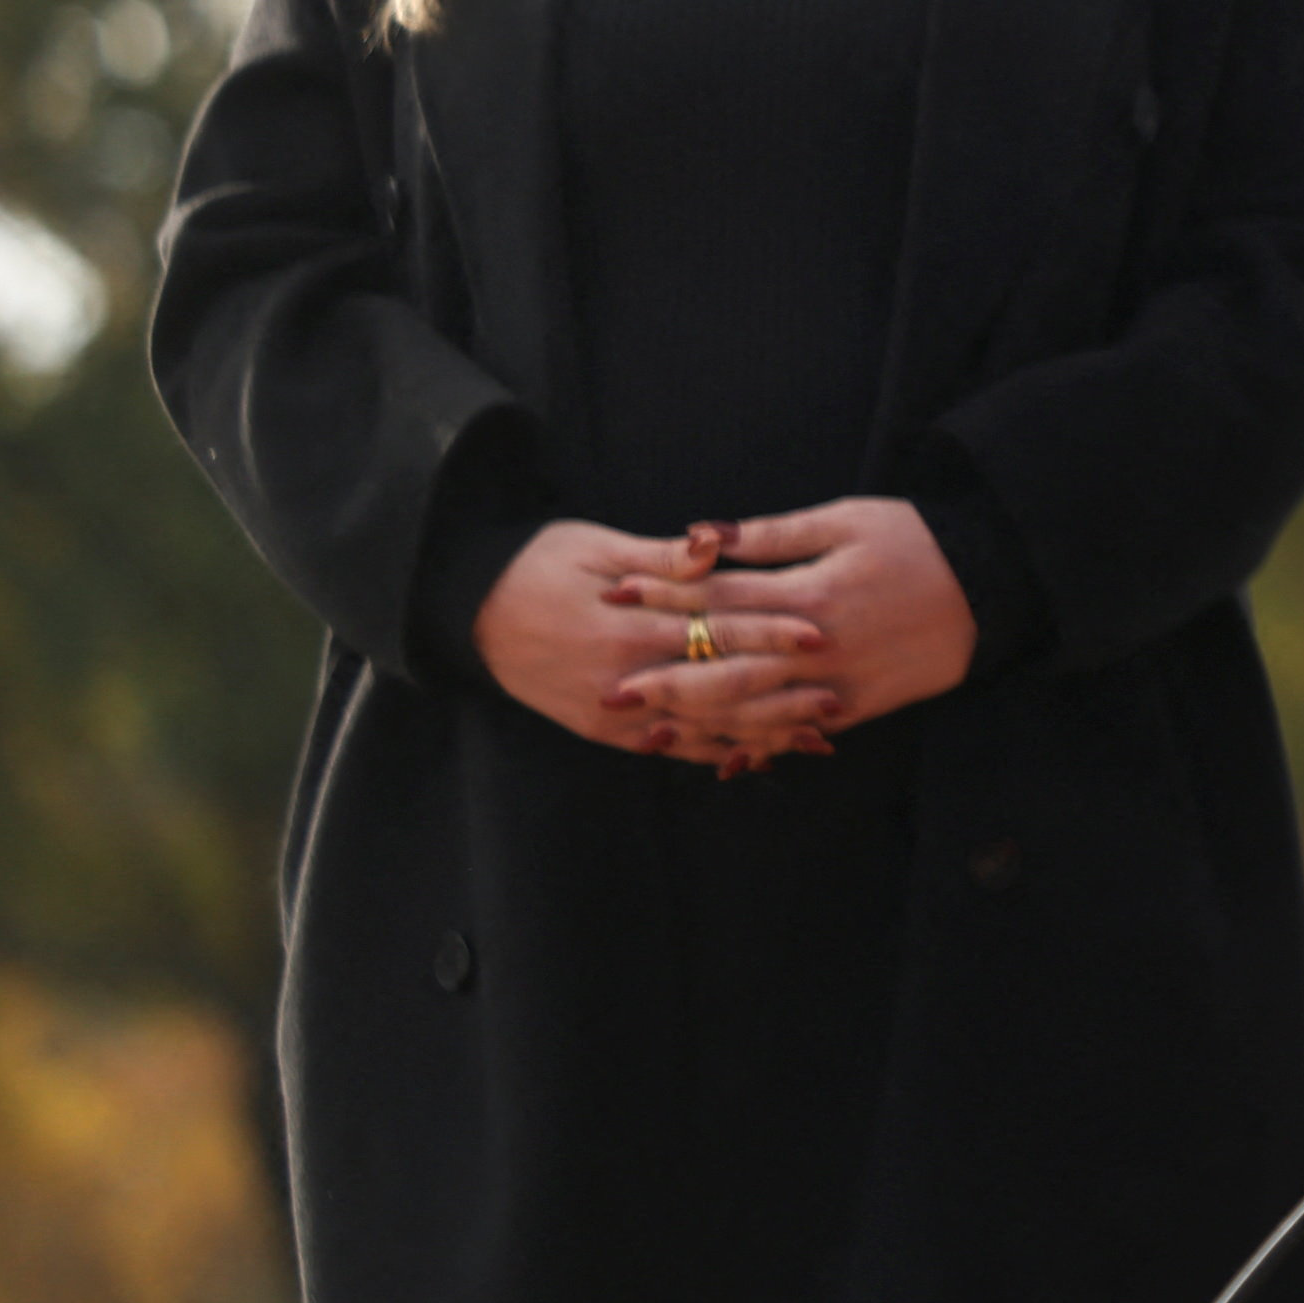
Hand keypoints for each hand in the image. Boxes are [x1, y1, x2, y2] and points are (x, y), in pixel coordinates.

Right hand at [477, 520, 822, 768]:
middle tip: (835, 702)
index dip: (770, 634)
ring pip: (696, 731)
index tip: (820, 635)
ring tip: (809, 740)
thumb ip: (662, 556)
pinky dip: (708, 753)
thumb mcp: (596, 547)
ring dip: (755, 736)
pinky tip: (749, 759)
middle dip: (778, 698)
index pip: (716, 632)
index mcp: (628, 627)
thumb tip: (714, 543)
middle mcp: (623, 679)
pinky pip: (662, 748)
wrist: (468, 611)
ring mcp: (608, 711)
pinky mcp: (597, 729)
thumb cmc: (537, 564)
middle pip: (716, 692)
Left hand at [608, 497, 978, 760]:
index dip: (664, 594)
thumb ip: (775, 532)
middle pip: (724, 667)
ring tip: (649, 730)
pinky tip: (723, 756)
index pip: (719, 596)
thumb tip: (706, 534)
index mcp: (810, 591)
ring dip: (699, 723)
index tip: (615, 592)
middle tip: (609, 690)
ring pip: (755, 711)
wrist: (990, 586)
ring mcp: (837, 683)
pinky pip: (798, 733)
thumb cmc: (917, 540)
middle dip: (663, 678)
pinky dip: (760, 746)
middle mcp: (816, 646)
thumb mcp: (848, 519)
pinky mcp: (859, 707)